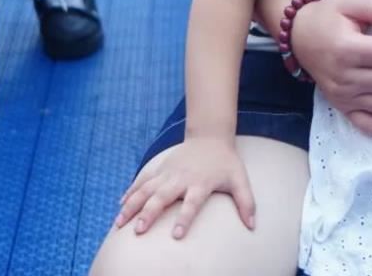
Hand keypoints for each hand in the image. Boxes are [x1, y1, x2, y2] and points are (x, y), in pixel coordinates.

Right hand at [115, 137, 255, 238]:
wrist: (210, 136)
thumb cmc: (225, 162)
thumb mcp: (240, 179)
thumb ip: (246, 202)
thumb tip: (252, 226)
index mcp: (200, 183)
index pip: (192, 203)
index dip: (185, 218)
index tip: (176, 236)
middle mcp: (181, 178)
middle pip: (163, 196)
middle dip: (149, 213)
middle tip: (138, 231)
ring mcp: (168, 173)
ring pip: (146, 189)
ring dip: (132, 205)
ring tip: (119, 223)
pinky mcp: (160, 169)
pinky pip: (143, 181)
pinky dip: (131, 191)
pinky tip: (120, 205)